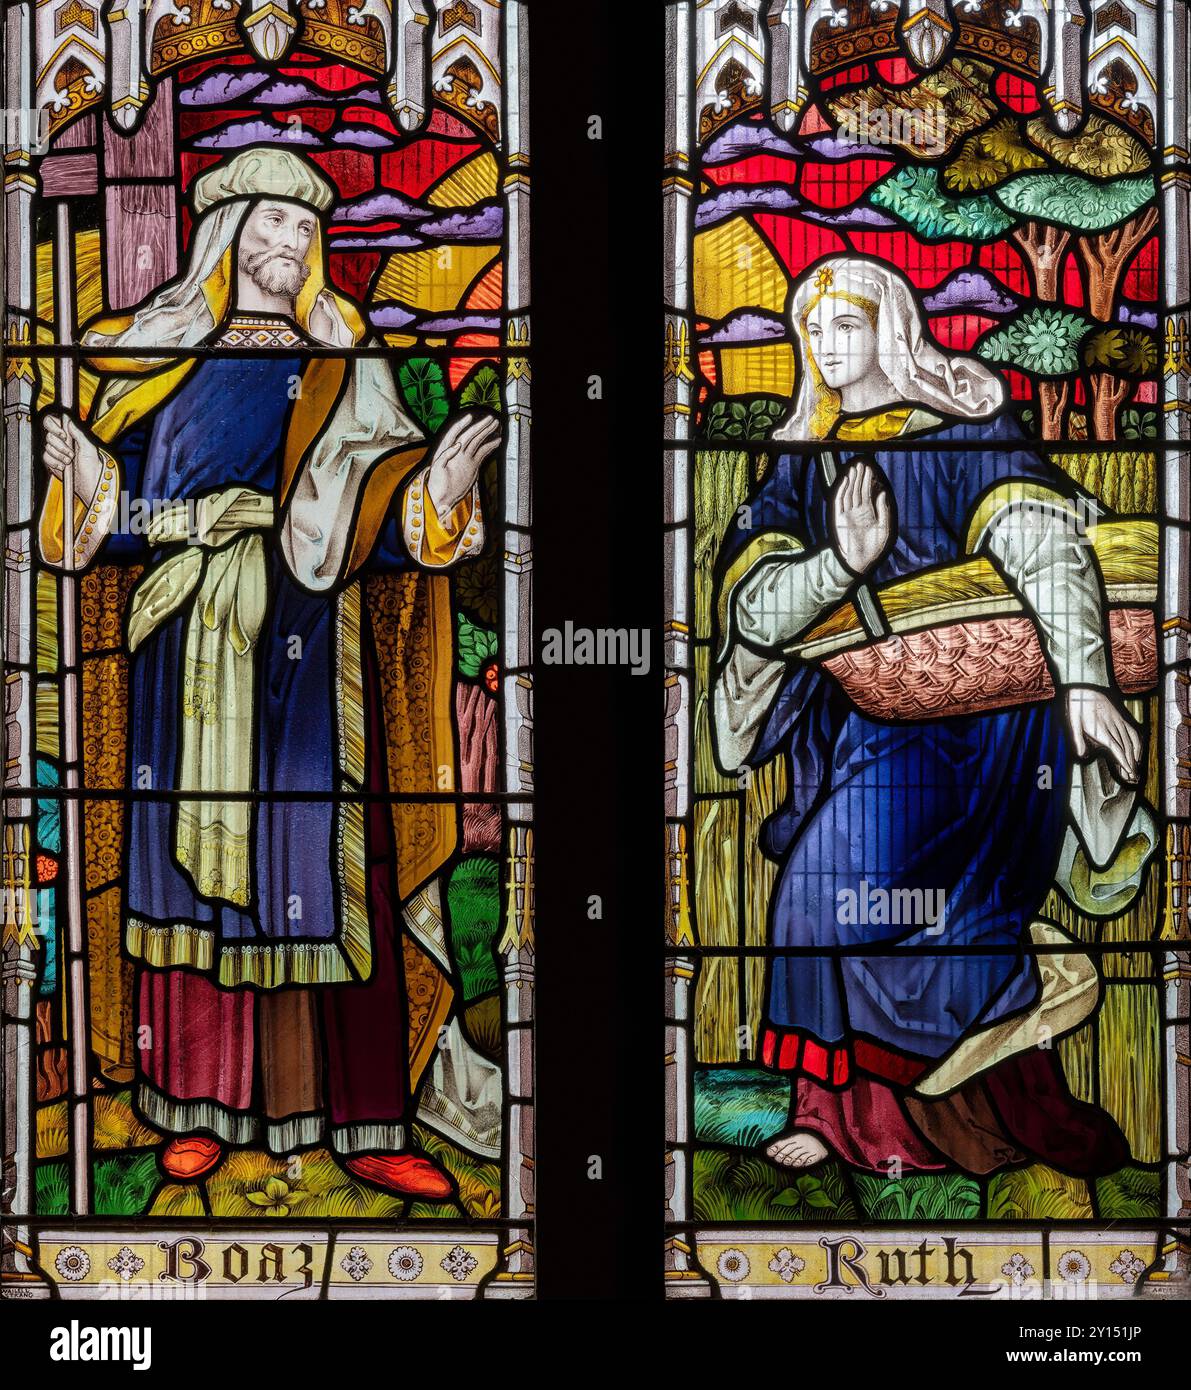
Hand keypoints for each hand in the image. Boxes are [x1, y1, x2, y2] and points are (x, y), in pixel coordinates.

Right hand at [42, 413, 102, 504]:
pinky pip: (45, 457)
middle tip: (71, 453)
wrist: (89, 481)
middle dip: (60, 446)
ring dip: (59, 456)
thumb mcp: (88, 446)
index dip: (54, 426)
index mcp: (70, 434)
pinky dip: (54, 462)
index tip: (63, 435)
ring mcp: (55, 451)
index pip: (53, 422)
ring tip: (70, 461)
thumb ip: (78, 433)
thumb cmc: (92, 465)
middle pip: (49, 435)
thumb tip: (69, 420)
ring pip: (47, 447)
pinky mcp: (51, 461)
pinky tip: (63, 466)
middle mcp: (61, 441)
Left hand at [425, 411, 499, 515]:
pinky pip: (482, 452)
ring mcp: (466, 457)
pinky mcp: (472, 465)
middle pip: (469, 434)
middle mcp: (457, 451)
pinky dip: (490, 446)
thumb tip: (457, 445)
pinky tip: (497, 441)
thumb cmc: (436, 484)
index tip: (470, 417)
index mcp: (447, 449)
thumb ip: (445, 455)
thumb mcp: (437, 468)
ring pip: (477, 441)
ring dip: (486, 432)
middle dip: (479, 426)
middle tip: (490, 419)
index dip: (462, 424)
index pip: (455, 433)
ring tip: (495, 425)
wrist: (442, 497)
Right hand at [831, 460, 890, 575]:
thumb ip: (884, 510)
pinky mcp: (838, 518)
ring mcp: (847, 514)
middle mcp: (857, 511)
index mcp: (869, 513)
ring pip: (849, 493)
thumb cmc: (874, 547)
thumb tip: (883, 492)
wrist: (860, 560)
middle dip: (860, 477)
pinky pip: (839, 501)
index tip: (870, 468)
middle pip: (858, 490)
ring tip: (854, 467)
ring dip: (852, 480)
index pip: (868, 492)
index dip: (869, 480)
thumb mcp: (885, 528)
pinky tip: (846, 480)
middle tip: (862, 463)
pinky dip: (842, 490)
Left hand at [1066, 688, 1142, 783]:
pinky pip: (1133, 731)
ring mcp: (1118, 721)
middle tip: (1132, 777)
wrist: (1084, 688)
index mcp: (1100, 728)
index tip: (1129, 771)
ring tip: (1135, 769)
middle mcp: (1112, 725)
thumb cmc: (1076, 706)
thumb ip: (1076, 739)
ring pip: (1130, 740)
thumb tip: (1082, 756)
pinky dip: (1137, 743)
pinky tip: (1137, 753)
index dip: (1123, 760)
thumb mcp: (1072, 722)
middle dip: (1130, 763)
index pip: (1116, 747)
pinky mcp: (1121, 718)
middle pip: (1125, 747)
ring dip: (1134, 756)